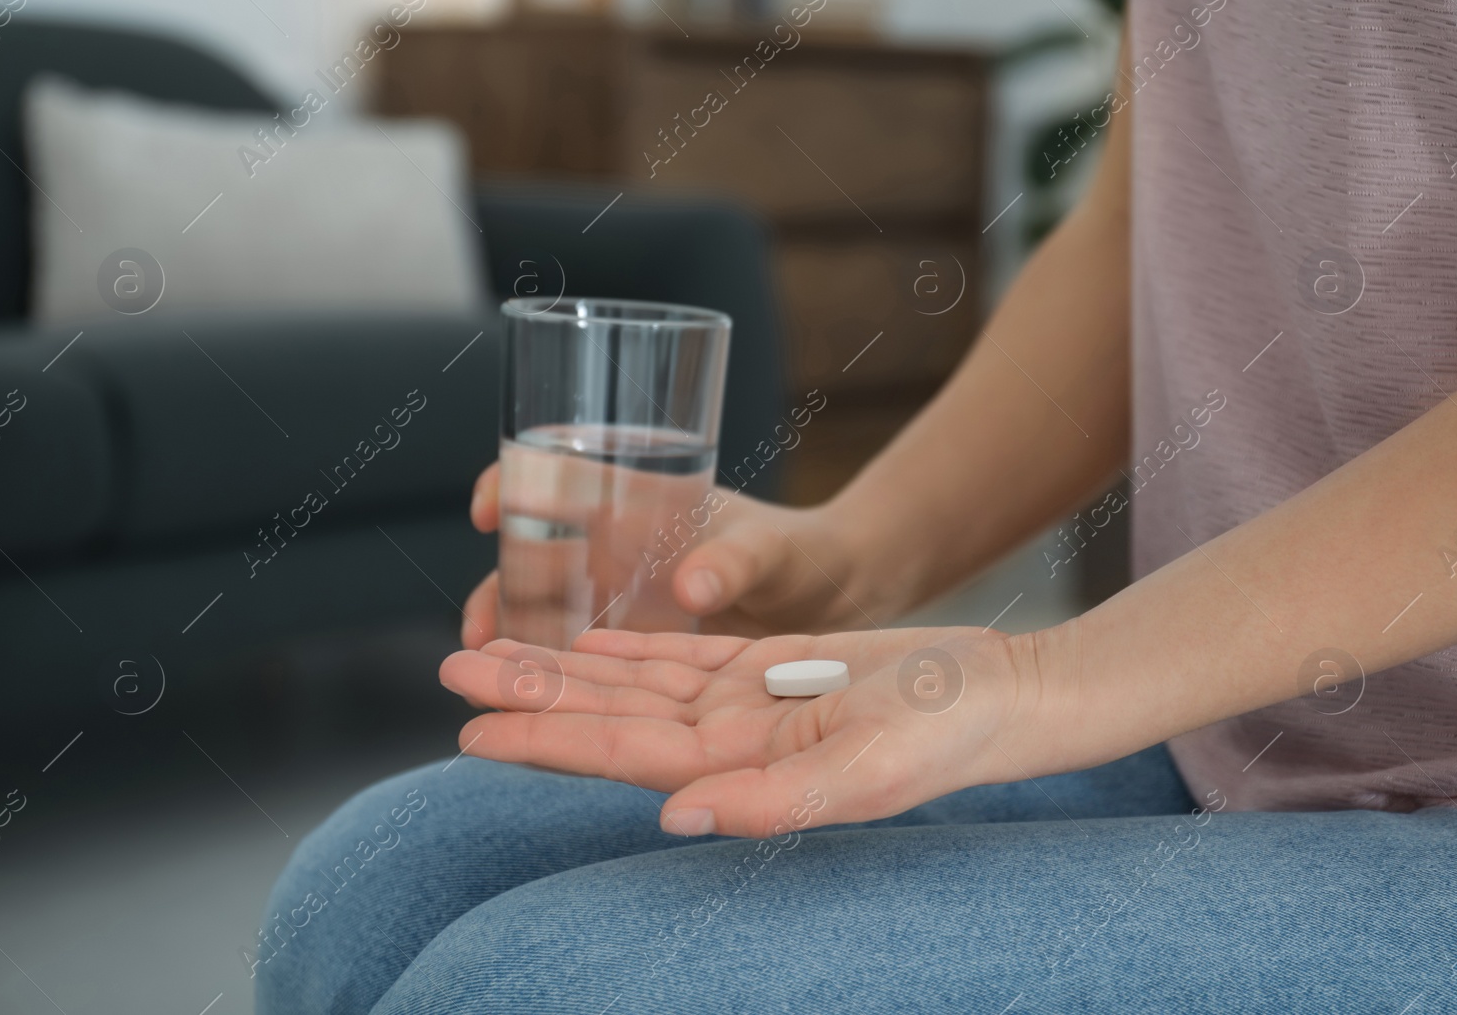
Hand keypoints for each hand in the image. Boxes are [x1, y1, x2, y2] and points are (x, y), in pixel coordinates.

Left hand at [440, 624, 1095, 836]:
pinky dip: (630, 645)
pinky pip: (683, 654)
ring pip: (633, 681)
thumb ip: (775, 801)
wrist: (1006, 694)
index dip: (545, 742)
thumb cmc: (953, 735)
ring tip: (493, 647)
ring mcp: (746, 702)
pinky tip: (585, 638)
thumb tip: (673, 818)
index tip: (471, 732)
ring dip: (564, 666)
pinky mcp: (770, 667)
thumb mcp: (873, 769)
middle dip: (530, 697)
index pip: (622, 756)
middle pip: (609, 716)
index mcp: (743, 770)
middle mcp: (730, 741)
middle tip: (450, 671)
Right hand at [461, 463, 880, 648]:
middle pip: (536, 557)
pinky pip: (583, 663)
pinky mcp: (641, 649)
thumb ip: (737, 564)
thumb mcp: (772, 551)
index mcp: (643, 501)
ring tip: (488, 681)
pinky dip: (552, 679)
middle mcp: (621, 548)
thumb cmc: (803, 556)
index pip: (560, 474)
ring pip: (550, 615)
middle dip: (497, 589)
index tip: (489, 508)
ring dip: (515, 643)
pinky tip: (524, 711)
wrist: (837, 600)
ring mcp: (625, 600)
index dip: (512, 481)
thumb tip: (691, 588)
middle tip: (478, 631)